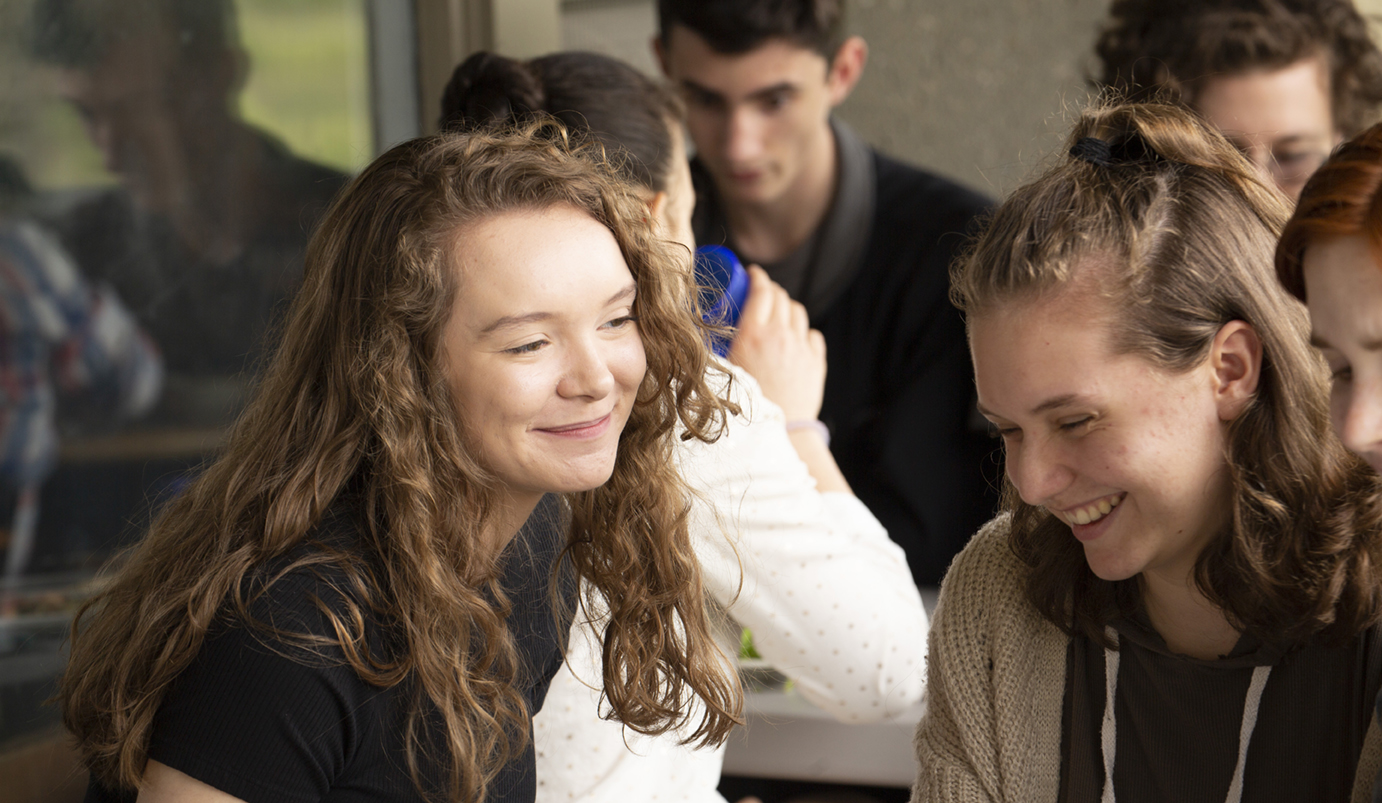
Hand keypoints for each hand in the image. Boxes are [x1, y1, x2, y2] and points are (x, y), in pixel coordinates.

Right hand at [727, 265, 826, 421]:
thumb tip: (695, 337)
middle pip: (780, 296)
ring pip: (798, 312)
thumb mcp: (722, 374)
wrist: (780, 431)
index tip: (752, 274)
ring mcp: (801, 348)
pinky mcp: (816, 362)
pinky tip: (795, 340)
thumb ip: (713, 352)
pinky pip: (812, 335)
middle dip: (771, 290)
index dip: (756, 277)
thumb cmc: (745, 408)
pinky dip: (803, 333)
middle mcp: (780, 336)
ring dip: (787, 308)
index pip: (760, 290)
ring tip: (778, 315)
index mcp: (753, 335)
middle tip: (762, 293)